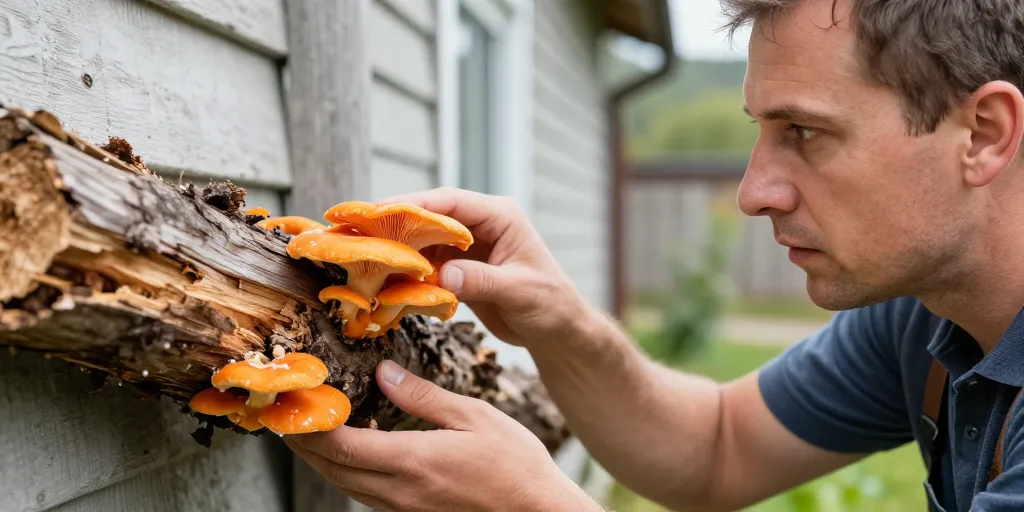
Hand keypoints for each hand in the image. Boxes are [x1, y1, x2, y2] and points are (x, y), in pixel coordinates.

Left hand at [285, 360, 600, 510]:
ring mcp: (404, 508)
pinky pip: (365, 492)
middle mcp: (399, 492)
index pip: (341, 445)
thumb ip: (424, 396)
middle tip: (284, 412)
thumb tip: (384, 373)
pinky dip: (346, 469)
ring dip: (320, 457)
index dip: (309, 425)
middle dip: (301, 441)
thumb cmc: (516, 465)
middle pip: (332, 468)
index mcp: (412, 462)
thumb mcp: (475, 417)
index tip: (293, 400)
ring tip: (307, 428)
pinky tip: (352, 449)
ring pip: (344, 484)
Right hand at [378, 187, 591, 347]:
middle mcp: (479, 225)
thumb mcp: (519, 290)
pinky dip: (405, 273)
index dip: (412, 204)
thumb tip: (444, 277)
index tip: (378, 211)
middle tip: (356, 231)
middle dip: (393, 224)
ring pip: (421, 241)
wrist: (556, 328)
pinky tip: (382, 281)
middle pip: (427, 216)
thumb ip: (482, 281)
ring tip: (360, 256)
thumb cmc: (550, 303)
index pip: (448, 202)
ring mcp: (466, 246)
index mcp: (499, 216)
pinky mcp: (458, 269)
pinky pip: (425, 265)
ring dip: (394, 250)